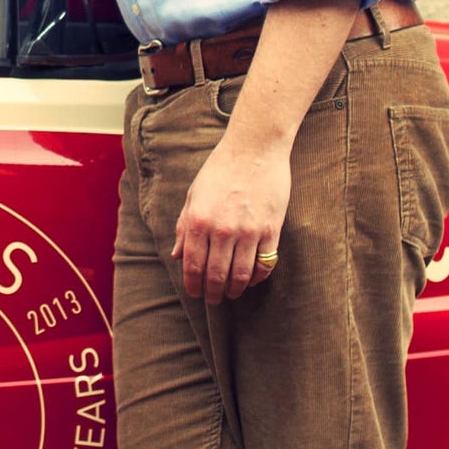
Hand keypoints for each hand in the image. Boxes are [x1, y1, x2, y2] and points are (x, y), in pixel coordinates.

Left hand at [172, 137, 291, 305]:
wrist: (255, 148)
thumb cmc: (220, 169)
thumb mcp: (194, 195)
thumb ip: (184, 227)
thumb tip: (177, 256)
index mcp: (199, 221)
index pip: (193, 266)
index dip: (193, 285)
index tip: (195, 294)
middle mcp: (222, 230)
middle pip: (216, 276)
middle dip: (213, 294)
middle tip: (213, 299)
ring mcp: (249, 231)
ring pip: (241, 275)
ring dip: (235, 289)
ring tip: (231, 292)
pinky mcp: (271, 230)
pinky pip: (265, 264)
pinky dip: (258, 277)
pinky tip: (252, 280)